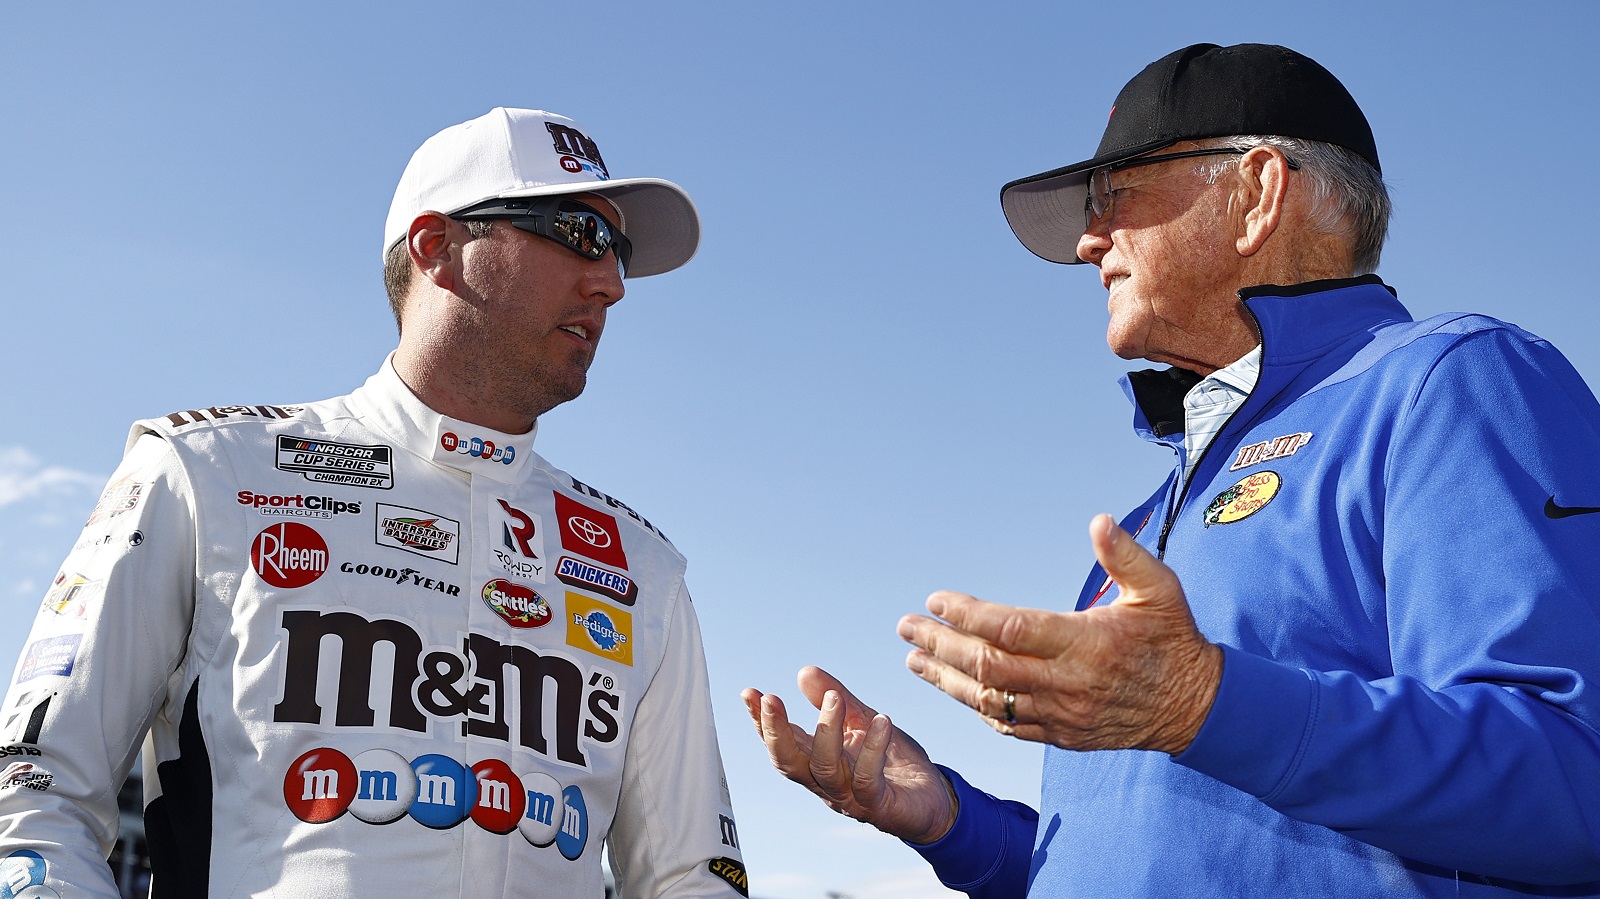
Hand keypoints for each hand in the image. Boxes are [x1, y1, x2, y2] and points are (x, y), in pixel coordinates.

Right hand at [741, 666, 957, 843]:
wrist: (935, 800)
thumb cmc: (894, 761)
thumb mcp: (862, 720)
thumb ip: (832, 699)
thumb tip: (803, 672)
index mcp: (818, 763)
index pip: (783, 744)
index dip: (762, 722)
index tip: (749, 692)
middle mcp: (828, 784)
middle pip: (790, 763)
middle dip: (776, 731)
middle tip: (771, 698)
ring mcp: (852, 799)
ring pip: (825, 769)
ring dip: (826, 731)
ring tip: (834, 698)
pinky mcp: (880, 807)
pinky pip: (868, 780)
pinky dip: (872, 749)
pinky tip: (882, 721)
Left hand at [897, 514, 1222, 754]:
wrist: (1197, 707)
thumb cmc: (1174, 640)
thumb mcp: (1161, 589)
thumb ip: (1126, 555)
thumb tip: (1099, 521)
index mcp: (1086, 642)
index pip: (1011, 629)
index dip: (968, 615)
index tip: (936, 600)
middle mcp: (1067, 682)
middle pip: (987, 666)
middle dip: (940, 644)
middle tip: (906, 627)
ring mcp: (1061, 714)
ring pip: (989, 701)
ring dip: (945, 679)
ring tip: (914, 659)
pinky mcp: (1062, 735)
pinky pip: (1008, 725)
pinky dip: (977, 707)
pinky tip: (955, 688)